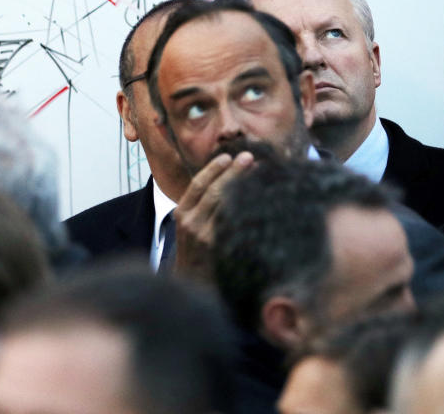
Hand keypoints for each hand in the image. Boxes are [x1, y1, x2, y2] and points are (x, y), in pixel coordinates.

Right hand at [167, 151, 254, 278]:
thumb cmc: (196, 256)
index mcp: (181, 214)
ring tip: (258, 171)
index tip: (227, 156)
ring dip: (242, 184)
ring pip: (225, 203)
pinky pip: (234, 221)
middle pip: (213, 190)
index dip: (212, 169)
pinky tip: (262, 199)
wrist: (192, 287)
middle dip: (232, 171)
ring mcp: (204, 235)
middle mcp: (190, 222)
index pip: (197, 185)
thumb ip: (202, 210)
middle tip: (249, 156)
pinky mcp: (217, 246)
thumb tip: (225, 186)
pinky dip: (248, 207)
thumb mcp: (190, 229)